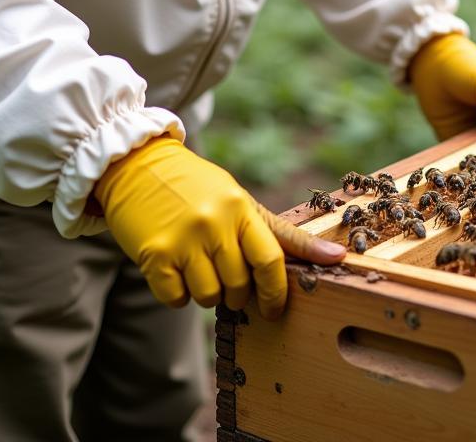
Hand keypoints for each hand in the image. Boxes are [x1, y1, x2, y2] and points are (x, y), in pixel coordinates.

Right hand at [93, 137, 344, 319]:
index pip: (271, 261)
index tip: (274, 309)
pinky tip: (174, 269)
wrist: (138, 165)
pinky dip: (177, 294)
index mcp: (240, 208)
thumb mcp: (240, 201)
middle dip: (236, 293)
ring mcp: (182, 239)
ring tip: (197, 266)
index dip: (276, 293)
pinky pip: (176, 300)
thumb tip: (337, 259)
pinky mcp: (154, 255)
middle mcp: (213, 223)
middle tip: (225, 274)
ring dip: (206, 293)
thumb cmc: (198, 188)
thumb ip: (282, 234)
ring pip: (208, 297)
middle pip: (239, 286)